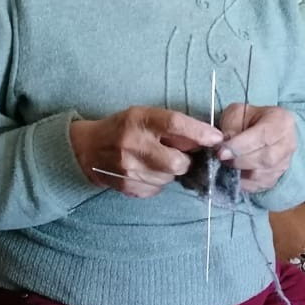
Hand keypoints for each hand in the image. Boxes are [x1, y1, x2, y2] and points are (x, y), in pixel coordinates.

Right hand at [70, 108, 222, 198]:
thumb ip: (172, 126)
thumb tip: (206, 138)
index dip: (199, 132)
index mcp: (140, 120)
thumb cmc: (123, 127)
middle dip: (184, 160)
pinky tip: (145, 170)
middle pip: (177, 162)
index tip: (216, 138)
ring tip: (155, 160)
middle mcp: (134, 144)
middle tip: (176, 154)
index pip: (175, 124)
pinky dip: (157, 181)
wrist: (88, 148)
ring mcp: (129, 169)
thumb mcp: (144, 115)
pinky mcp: (127, 187)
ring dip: (169, 171)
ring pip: (168, 178)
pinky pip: (156, 189)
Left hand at [216, 103, 296, 193]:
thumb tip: (225, 146)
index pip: (263, 136)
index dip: (241, 146)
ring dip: (240, 172)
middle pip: (266, 158)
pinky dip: (243, 182)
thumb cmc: (247, 118)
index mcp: (281, 121)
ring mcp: (284, 162)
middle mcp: (288, 143)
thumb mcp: (236, 113)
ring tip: (227, 163)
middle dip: (239, 160)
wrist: (259, 128)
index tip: (222, 152)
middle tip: (222, 158)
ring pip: (262, 175)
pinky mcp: (276, 177)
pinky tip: (234, 173)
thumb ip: (231, 127)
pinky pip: (259, 185)